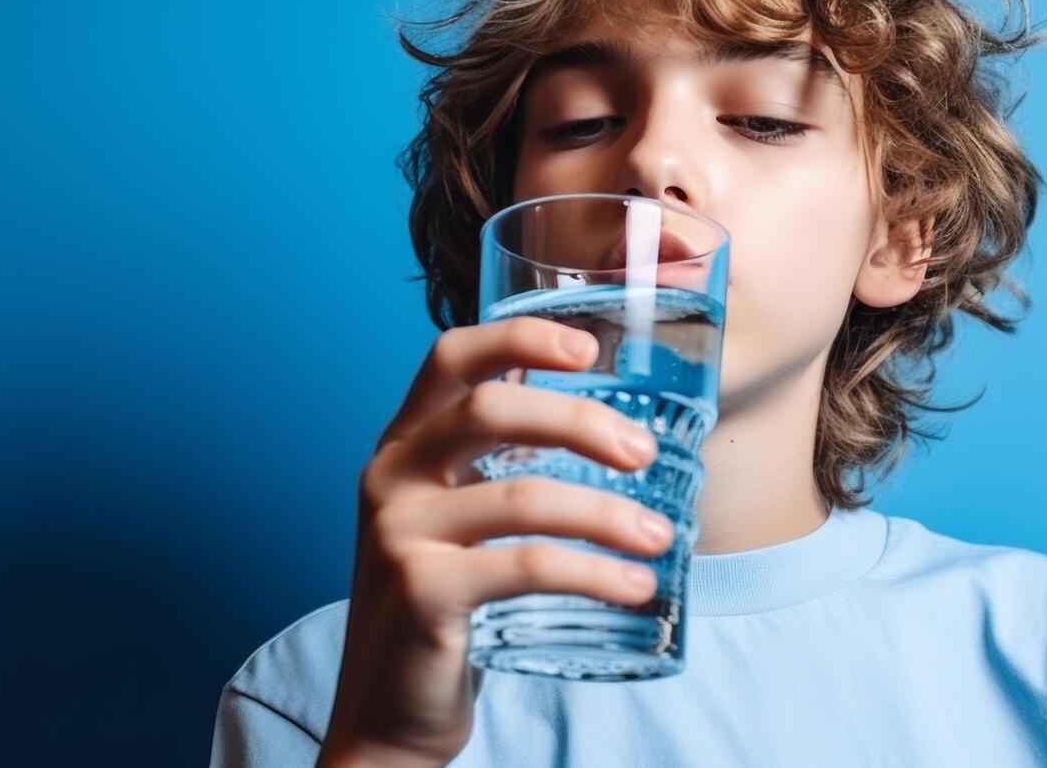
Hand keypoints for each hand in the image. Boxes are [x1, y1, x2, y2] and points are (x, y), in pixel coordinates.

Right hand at [315, 317, 673, 766]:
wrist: (387, 710)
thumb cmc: (443, 603)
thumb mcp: (456, 517)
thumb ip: (501, 463)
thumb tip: (610, 422)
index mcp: (403, 443)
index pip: (450, 355)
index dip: (519, 335)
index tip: (588, 347)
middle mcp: (390, 475)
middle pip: (490, 408)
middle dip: (580, 421)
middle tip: (644, 453)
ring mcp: (399, 533)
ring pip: (521, 495)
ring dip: (605, 513)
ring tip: (659, 538)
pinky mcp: (421, 593)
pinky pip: (526, 566)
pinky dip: (594, 573)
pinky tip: (636, 587)